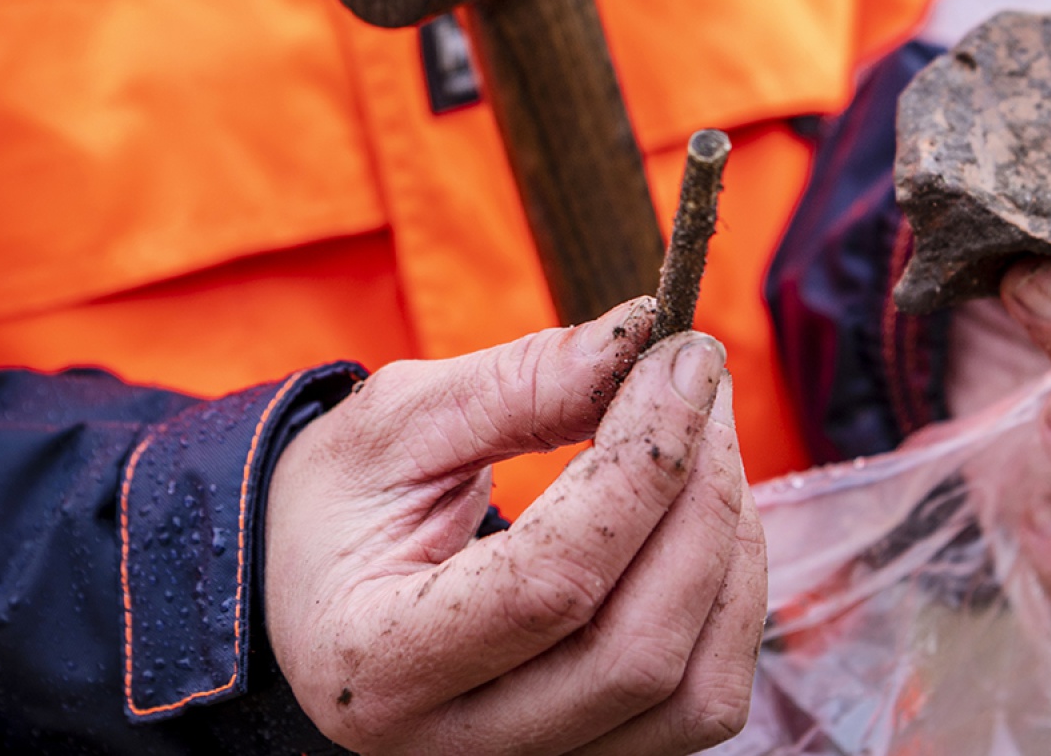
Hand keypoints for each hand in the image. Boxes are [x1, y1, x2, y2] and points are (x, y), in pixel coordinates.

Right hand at [264, 300, 766, 755]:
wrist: (317, 595)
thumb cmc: (345, 506)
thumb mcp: (395, 425)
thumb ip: (519, 383)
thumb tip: (639, 335)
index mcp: (378, 662)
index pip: (548, 584)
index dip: (642, 465)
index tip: (682, 358)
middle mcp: (452, 748)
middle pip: (637, 650)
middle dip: (700, 498)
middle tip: (702, 381)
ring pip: (695, 693)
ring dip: (732, 548)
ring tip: (706, 439)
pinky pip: (708, 701)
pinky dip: (733, 599)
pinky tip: (704, 514)